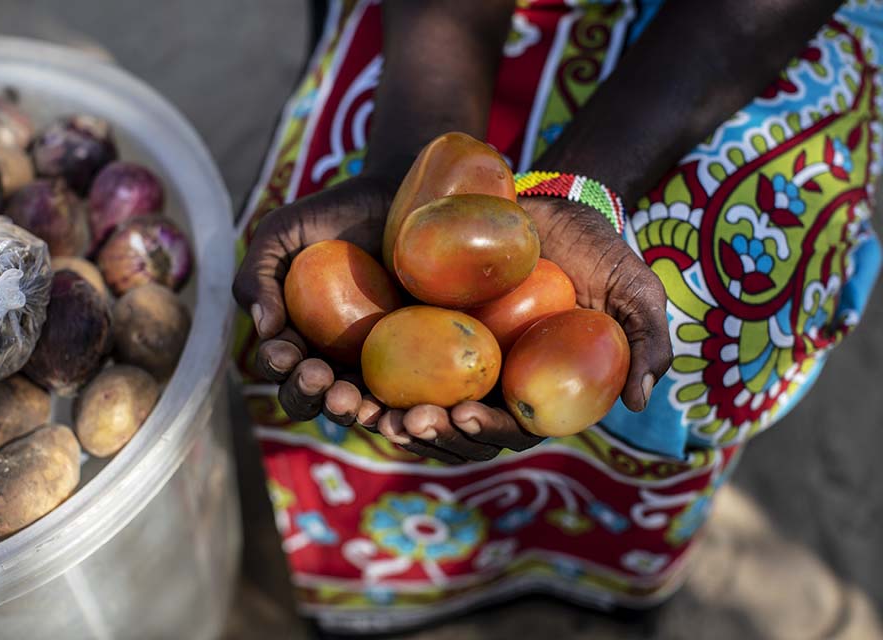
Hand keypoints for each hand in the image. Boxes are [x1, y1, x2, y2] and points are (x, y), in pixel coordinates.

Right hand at [233, 175, 394, 424]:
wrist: (397, 198)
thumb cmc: (333, 215)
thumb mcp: (281, 234)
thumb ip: (257, 275)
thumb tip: (265, 329)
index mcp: (291, 334)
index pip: (278, 364)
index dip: (278, 365)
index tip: (287, 351)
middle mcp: (327, 357)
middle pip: (308, 395)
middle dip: (306, 394)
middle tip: (319, 378)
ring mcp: (370, 364)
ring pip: (351, 404)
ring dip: (345, 410)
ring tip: (350, 400)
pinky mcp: (412, 364)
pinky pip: (399, 397)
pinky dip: (392, 409)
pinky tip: (393, 408)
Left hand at [377, 196, 671, 463]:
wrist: (547, 201)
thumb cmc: (596, 247)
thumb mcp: (633, 287)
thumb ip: (646, 339)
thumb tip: (639, 401)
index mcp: (535, 389)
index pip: (510, 430)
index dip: (487, 432)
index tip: (464, 415)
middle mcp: (491, 383)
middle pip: (455, 428)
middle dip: (431, 434)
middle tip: (407, 420)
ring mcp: (451, 360)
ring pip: (416, 406)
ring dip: (390, 418)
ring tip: (366, 409)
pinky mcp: (418, 330)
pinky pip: (389, 366)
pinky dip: (368, 380)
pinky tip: (347, 377)